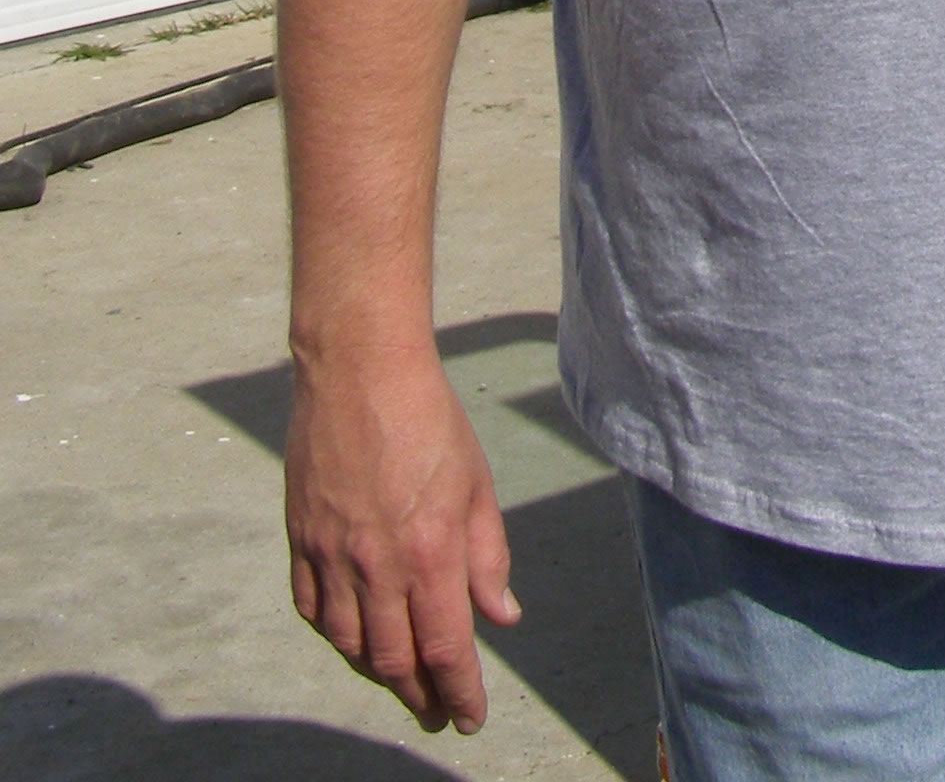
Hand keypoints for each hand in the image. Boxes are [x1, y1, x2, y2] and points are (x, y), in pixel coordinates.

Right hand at [286, 345, 519, 733]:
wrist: (360, 370)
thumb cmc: (430, 420)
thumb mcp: (477, 485)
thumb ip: (488, 557)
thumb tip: (501, 617)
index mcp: (429, 552)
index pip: (446, 648)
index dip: (460, 692)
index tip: (471, 718)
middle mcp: (376, 565)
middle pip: (395, 660)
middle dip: (420, 697)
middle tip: (438, 712)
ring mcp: (331, 555)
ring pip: (351, 645)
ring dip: (379, 673)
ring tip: (403, 681)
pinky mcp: (300, 539)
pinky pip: (312, 611)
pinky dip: (336, 637)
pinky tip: (355, 639)